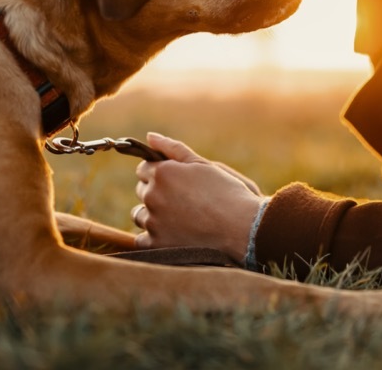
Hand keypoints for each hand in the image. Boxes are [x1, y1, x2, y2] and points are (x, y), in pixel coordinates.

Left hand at [132, 132, 264, 262]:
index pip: (143, 168)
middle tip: (182, 199)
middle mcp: (153, 196)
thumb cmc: (226, 192)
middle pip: (141, 190)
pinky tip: (172, 235)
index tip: (175, 181)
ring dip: (152, 214)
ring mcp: (153, 221)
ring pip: (139, 215)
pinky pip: (142, 240)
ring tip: (178, 218)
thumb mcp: (202, 164)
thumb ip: (173, 149)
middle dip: (156, 192)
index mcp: (163, 173)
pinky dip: (153, 237)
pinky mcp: (157, 244)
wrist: (242, 227)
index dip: (159, 172)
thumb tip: (150, 137)